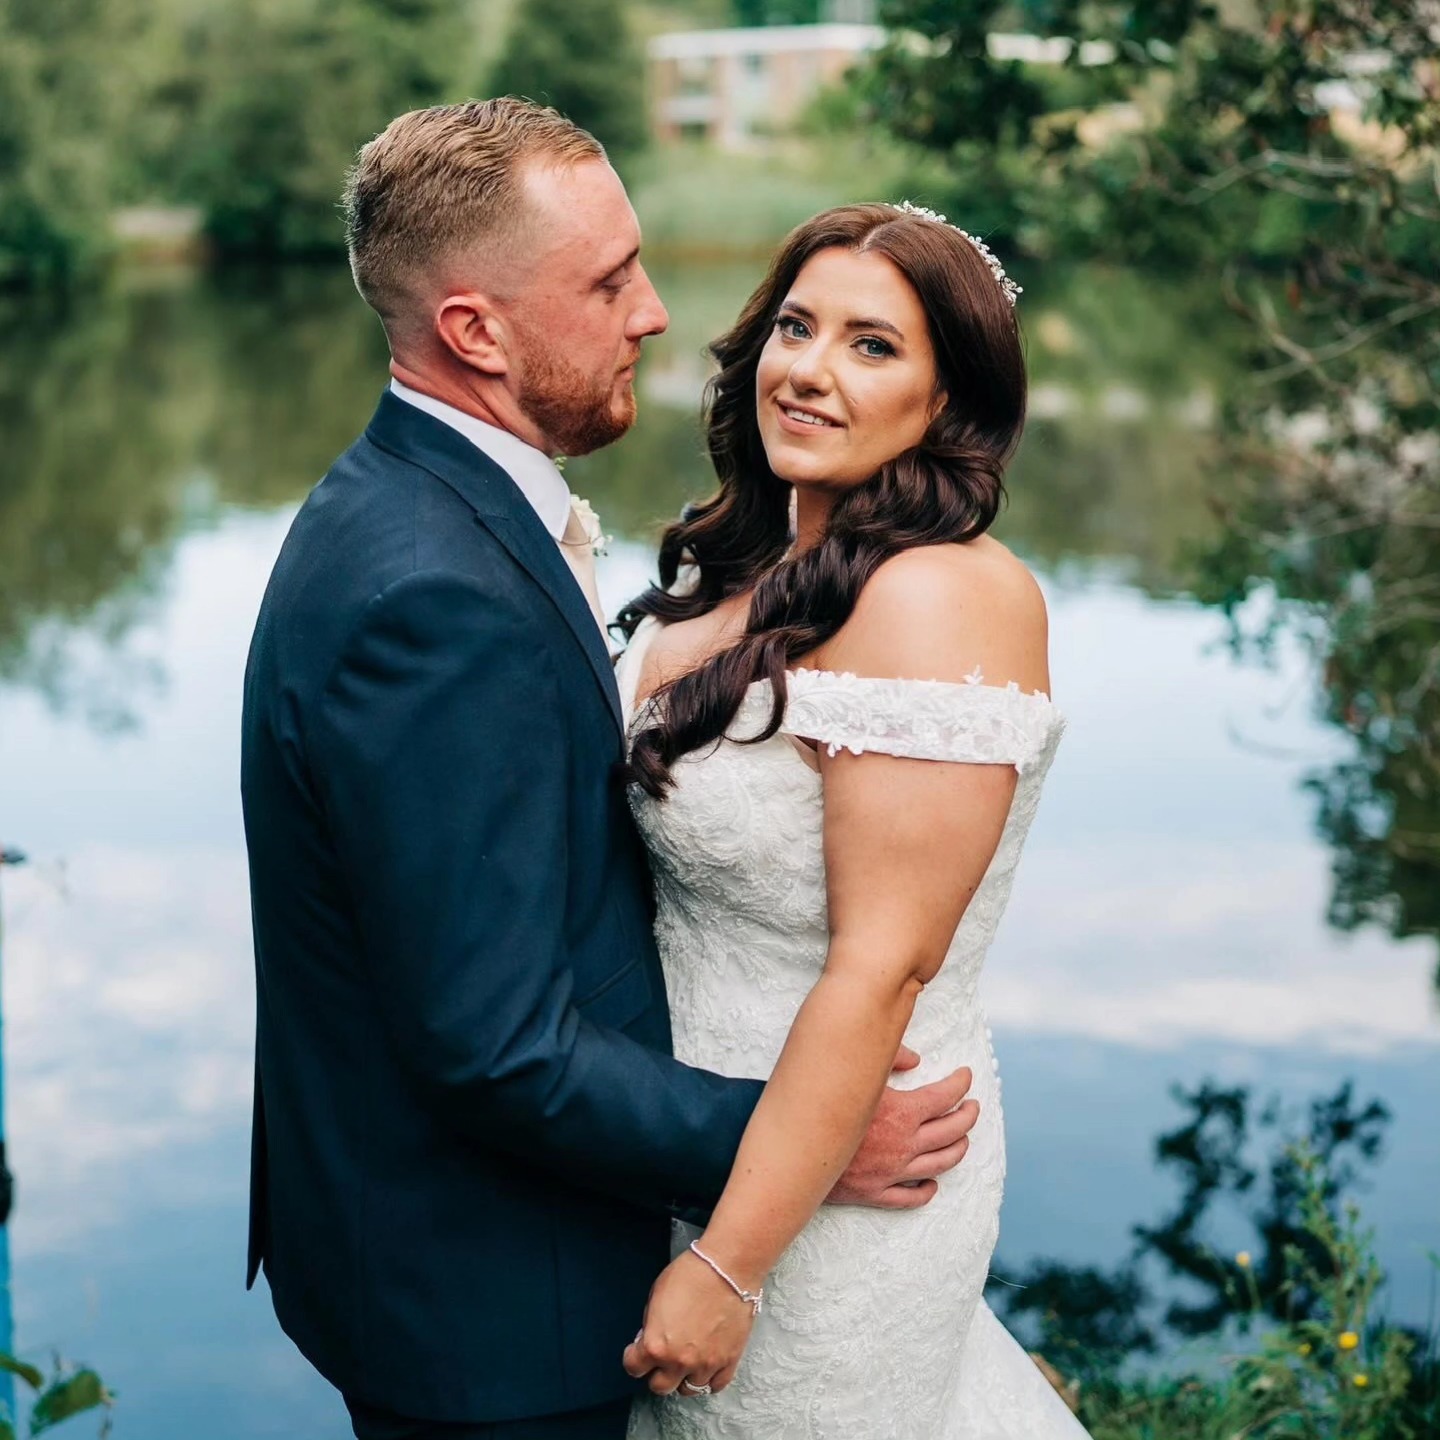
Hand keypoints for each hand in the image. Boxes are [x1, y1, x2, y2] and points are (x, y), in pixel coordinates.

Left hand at [623, 1248, 756, 1396]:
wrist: (728, 1267)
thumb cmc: (690, 1274)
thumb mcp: (656, 1295)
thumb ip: (651, 1325)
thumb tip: (651, 1337)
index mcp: (656, 1345)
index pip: (634, 1368)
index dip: (634, 1358)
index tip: (637, 1352)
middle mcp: (679, 1361)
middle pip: (660, 1386)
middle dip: (657, 1372)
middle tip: (662, 1358)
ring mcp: (706, 1364)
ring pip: (688, 1389)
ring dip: (684, 1377)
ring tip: (686, 1361)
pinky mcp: (729, 1361)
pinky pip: (716, 1385)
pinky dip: (709, 1379)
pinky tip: (705, 1365)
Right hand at [827, 1061, 977, 1209]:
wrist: (795, 1148)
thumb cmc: (824, 1104)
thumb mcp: (857, 1071)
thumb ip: (888, 1057)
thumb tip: (915, 1059)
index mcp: (903, 1113)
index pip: (945, 1096)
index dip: (960, 1083)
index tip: (966, 1075)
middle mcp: (905, 1145)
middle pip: (951, 1131)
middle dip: (967, 1116)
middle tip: (973, 1106)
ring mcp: (893, 1172)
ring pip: (939, 1164)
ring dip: (957, 1150)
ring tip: (964, 1139)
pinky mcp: (876, 1192)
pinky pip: (911, 1198)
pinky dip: (926, 1191)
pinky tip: (932, 1185)